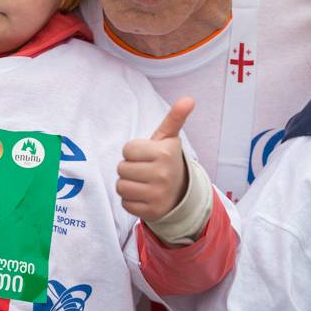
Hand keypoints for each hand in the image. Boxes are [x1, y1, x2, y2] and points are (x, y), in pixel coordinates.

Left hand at [117, 98, 193, 222]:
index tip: (147, 155)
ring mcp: (158, 195)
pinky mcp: (152, 212)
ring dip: (128, 185)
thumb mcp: (169, 139)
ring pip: (121, 187)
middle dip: (129, 168)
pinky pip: (125, 204)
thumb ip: (175, 118)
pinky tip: (144, 196)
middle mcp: (162, 174)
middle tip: (144, 169)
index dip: (134, 152)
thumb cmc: (167, 160)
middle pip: (121, 168)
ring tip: (142, 182)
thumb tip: (188, 99)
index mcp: (165, 153)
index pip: (127, 150)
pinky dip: (131, 200)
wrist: (181, 192)